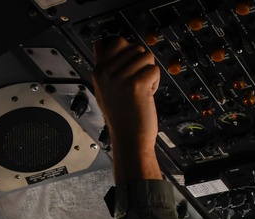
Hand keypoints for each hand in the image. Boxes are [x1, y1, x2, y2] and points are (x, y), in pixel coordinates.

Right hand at [93, 37, 161, 181]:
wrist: (130, 140)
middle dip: (142, 65)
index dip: (130, 53)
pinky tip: (146, 97)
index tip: (130, 70)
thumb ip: (104, 66)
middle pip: (136, 48)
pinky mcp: (137, 84)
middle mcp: (107, 72)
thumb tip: (100, 44)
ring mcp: (121, 77)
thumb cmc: (121, 118)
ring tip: (141, 91)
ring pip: (147, 57)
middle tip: (136, 86)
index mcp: (99, 71)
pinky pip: (154, 69)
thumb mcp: (103, 89)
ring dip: (149, 74)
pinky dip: (155, 83)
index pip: (118, 42)